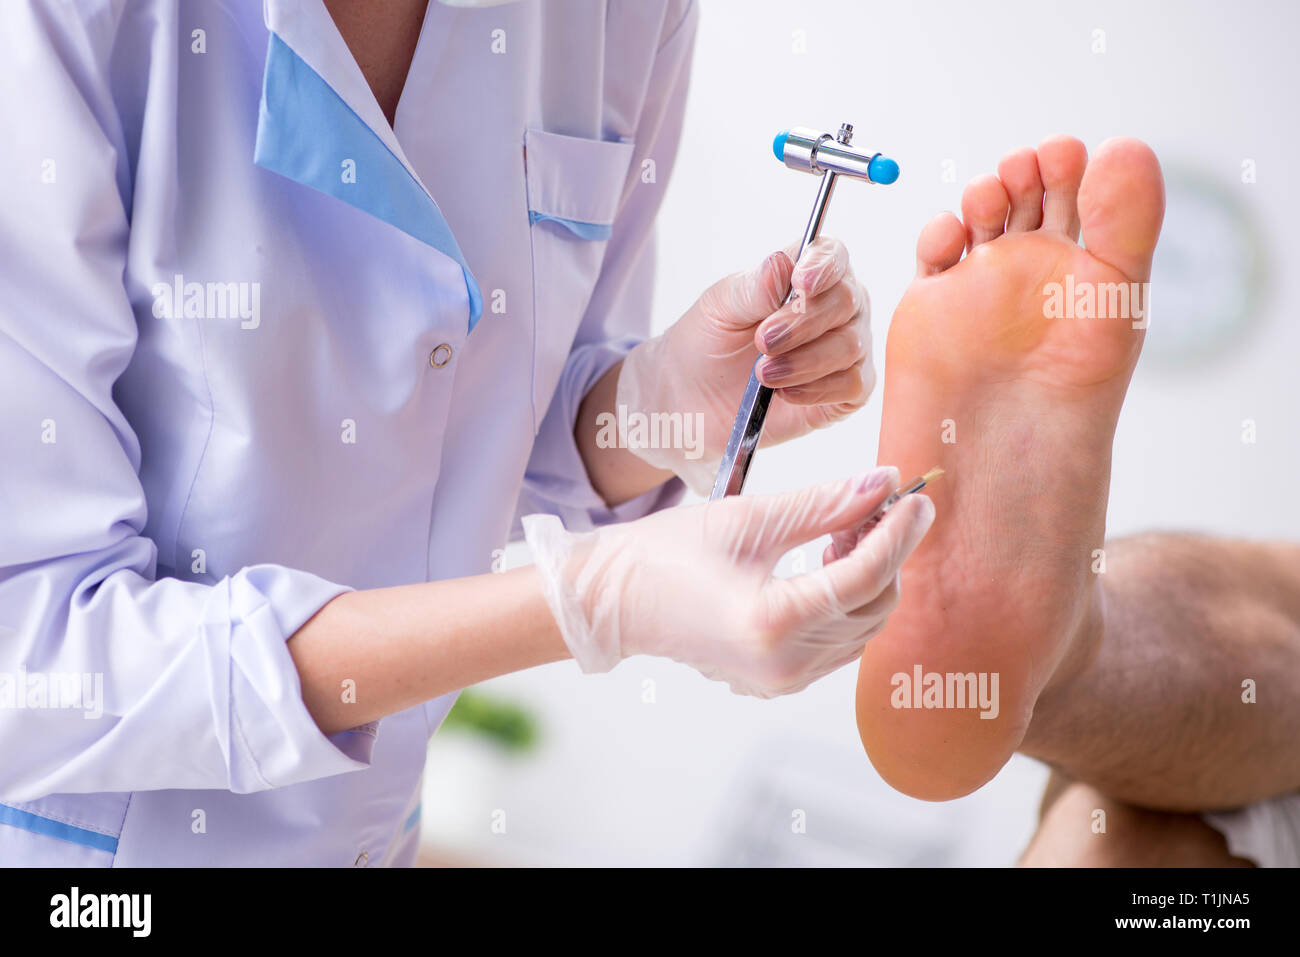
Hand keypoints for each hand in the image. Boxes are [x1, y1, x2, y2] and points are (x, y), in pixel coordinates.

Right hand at [522, 467, 933, 696]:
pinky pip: (839, 642)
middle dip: (887, 551)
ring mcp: (782, 681)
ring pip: (862, 627)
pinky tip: (830, 560)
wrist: (614, 599)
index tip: (917, 497)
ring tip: (847, 526)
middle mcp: (784, 665)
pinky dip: (847, 600)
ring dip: (870, 575)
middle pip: (873, 606)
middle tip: (878, 503)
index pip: (864, 576)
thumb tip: (883, 483)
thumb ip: (825, 504)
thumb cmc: (666, 555)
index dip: (898, 532)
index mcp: (772, 623)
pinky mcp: (778, 681)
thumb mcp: (750, 518)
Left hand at [616, 238, 872, 492]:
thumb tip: (784, 264)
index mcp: (808, 273)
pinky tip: (784, 393)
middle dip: (802, 323)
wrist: (696, 397)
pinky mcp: (847, 389)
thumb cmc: (711, 342)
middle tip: (763, 342)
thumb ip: (753, 287)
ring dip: (804, 361)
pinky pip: (852, 384)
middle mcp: (836, 307)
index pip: (832, 255)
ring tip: (763, 374)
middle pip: (846, 301)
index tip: (801, 284)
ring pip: (849, 346)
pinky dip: (817, 389)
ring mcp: (846, 348)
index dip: (823, 266)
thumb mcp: (719, 309)